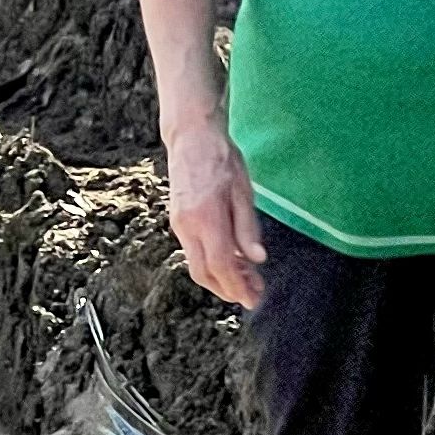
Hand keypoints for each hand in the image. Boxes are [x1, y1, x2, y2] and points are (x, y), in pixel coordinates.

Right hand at [164, 129, 268, 308]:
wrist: (191, 135)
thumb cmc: (221, 158)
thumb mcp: (243, 191)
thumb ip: (247, 227)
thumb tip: (257, 258)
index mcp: (206, 217)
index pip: (220, 265)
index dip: (237, 287)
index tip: (254, 298)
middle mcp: (187, 224)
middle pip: (202, 273)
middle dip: (227, 290)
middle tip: (252, 294)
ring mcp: (179, 222)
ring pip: (196, 264)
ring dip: (219, 278)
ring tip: (246, 278)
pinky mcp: (177, 219)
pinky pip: (192, 250)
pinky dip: (211, 262)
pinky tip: (231, 258)